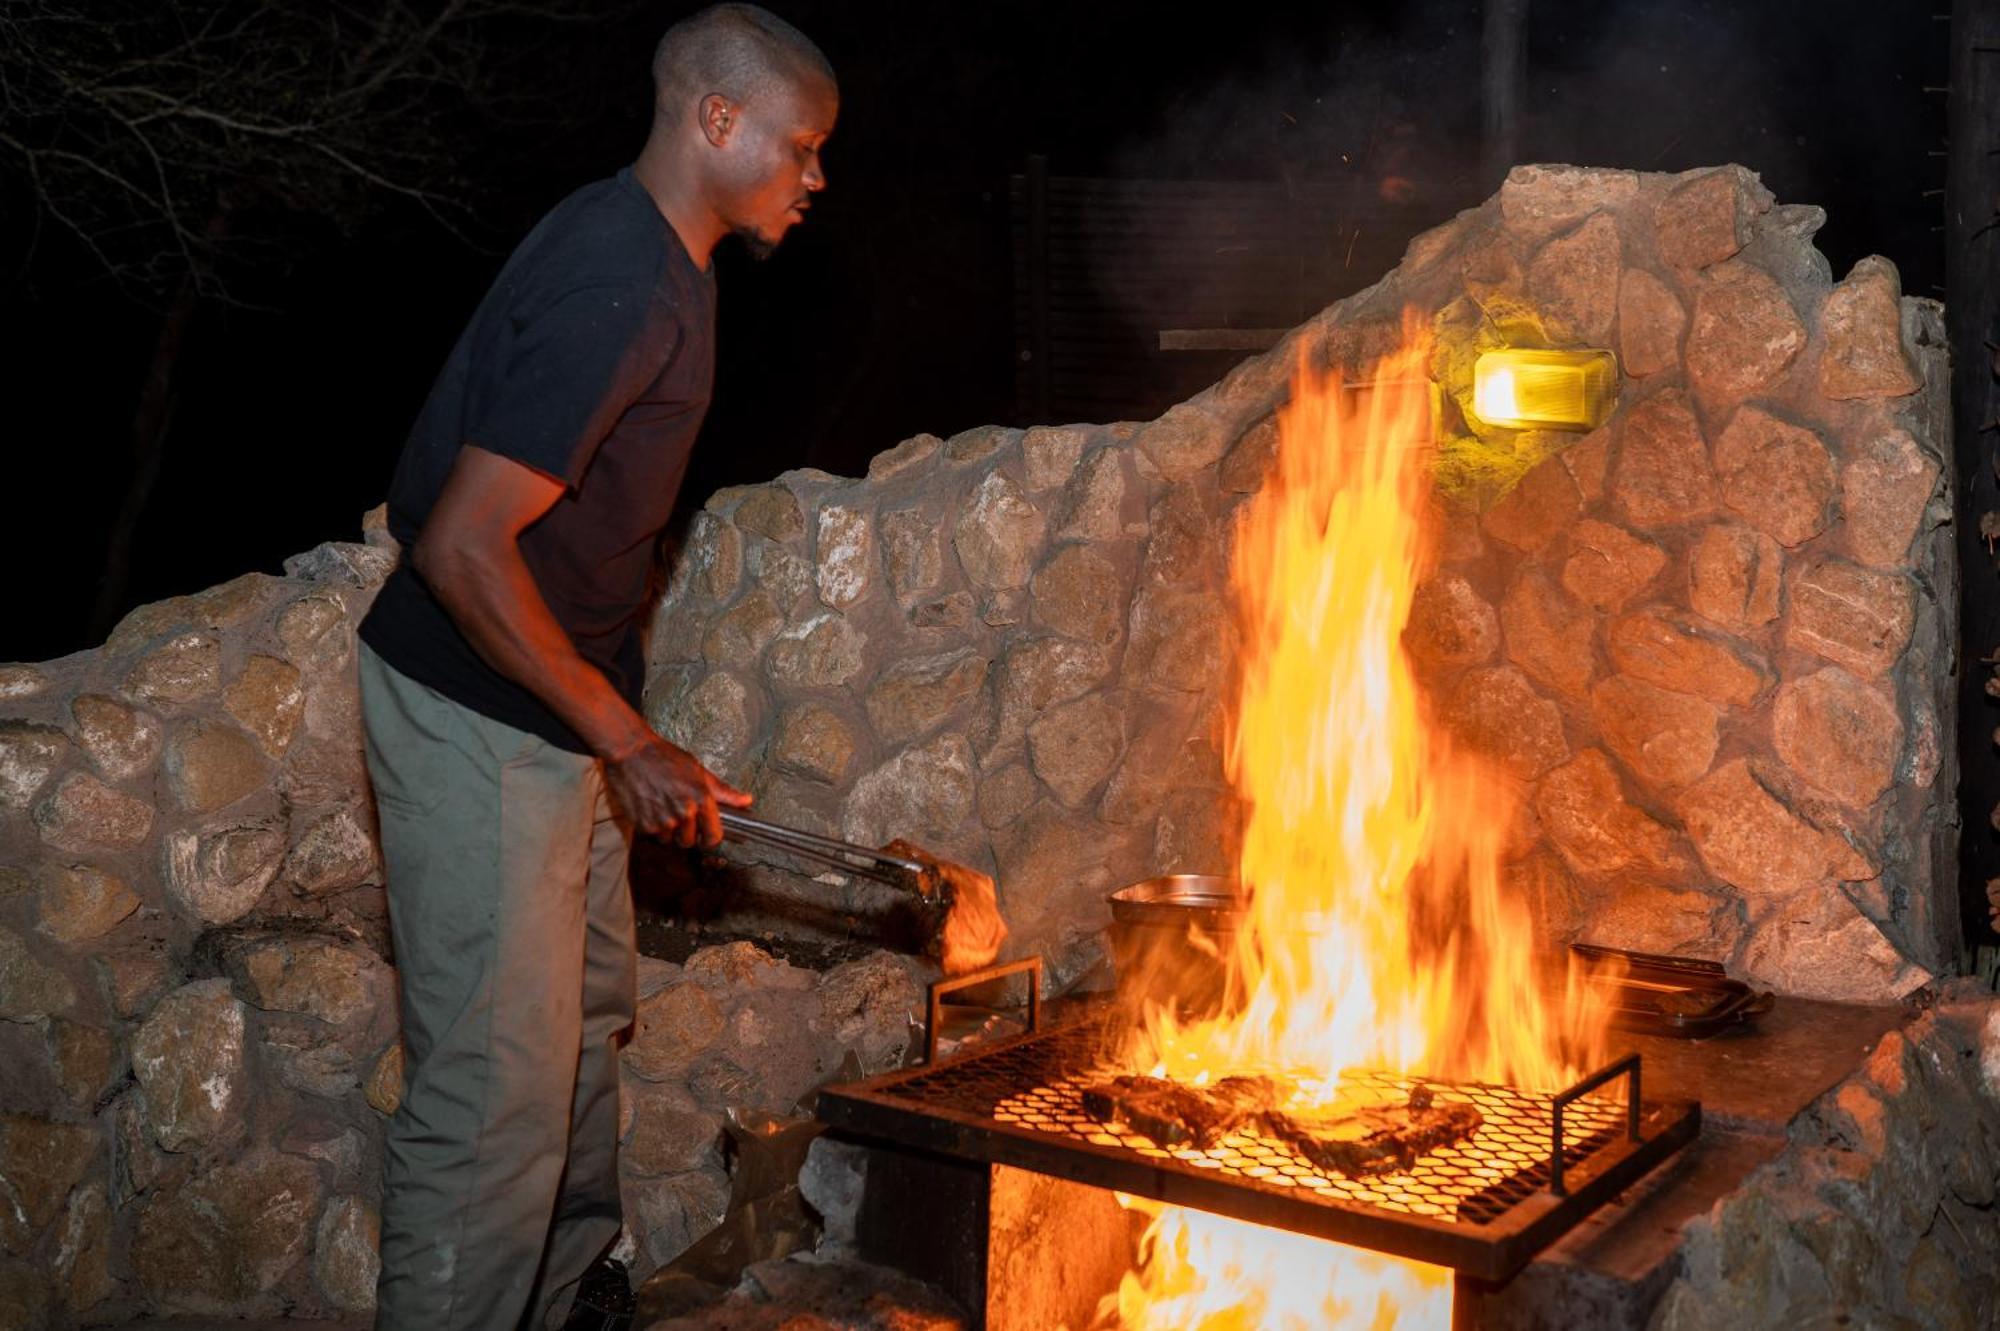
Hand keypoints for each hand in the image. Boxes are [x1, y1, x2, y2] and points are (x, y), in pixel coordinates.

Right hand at [602, 735, 750, 847]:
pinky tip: (650, 807)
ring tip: (662, 807)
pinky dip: (652, 826)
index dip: (710, 837)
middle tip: (679, 814)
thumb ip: (722, 791)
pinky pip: (653, 836)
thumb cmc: (665, 757)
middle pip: (690, 842)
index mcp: (702, 799)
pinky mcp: (644, 825)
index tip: (705, 832)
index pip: (714, 837)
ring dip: (668, 830)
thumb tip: (747, 801)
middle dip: (686, 833)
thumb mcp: (698, 771)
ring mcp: (664, 821)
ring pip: (670, 840)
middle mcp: (685, 813)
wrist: (631, 752)